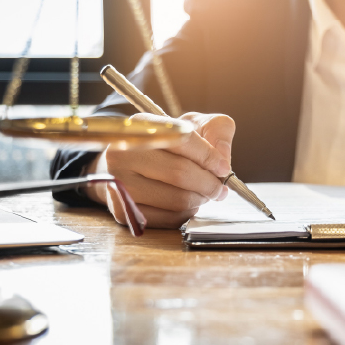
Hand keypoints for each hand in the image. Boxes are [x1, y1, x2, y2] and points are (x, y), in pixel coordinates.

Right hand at [86, 112, 234, 227]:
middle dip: (209, 184)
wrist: (130, 163)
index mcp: (143, 126)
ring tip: (204, 194)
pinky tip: (187, 204)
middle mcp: (122, 153)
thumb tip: (223, 159)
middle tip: (219, 188)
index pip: (181, 140)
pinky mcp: (123, 211)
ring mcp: (119, 183)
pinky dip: (186, 214)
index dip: (209, 156)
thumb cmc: (169, 144)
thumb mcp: (195, 125)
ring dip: (200, 200)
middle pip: (180, 173)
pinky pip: (168, 219)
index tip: (224, 168)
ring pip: (176, 199)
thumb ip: (217, 130)